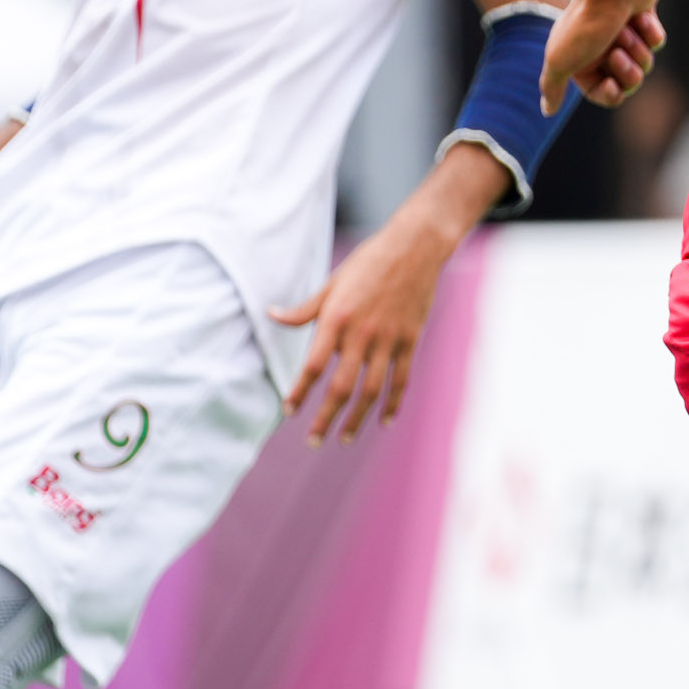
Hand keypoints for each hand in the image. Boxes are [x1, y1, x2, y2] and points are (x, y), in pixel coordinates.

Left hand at [270, 218, 451, 442]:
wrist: (415, 247)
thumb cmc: (369, 262)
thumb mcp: (332, 282)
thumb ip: (304, 309)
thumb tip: (273, 315)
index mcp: (337, 318)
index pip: (314, 365)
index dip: (300, 391)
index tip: (289, 411)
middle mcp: (362, 333)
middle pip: (341, 387)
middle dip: (326, 417)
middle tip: (314, 440)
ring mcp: (389, 339)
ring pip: (372, 391)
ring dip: (357, 418)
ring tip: (345, 438)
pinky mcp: (410, 340)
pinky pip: (401, 380)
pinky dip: (393, 403)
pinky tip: (385, 420)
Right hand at [541, 0, 665, 111]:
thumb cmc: (587, 24)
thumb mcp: (560, 61)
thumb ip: (551, 86)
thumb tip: (547, 110)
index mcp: (578, 58)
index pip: (601, 93)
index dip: (610, 94)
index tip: (612, 86)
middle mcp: (599, 47)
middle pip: (627, 81)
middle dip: (627, 71)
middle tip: (619, 53)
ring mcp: (622, 32)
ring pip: (644, 62)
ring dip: (638, 49)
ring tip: (628, 31)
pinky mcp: (642, 18)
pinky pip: (655, 41)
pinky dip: (651, 32)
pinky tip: (641, 18)